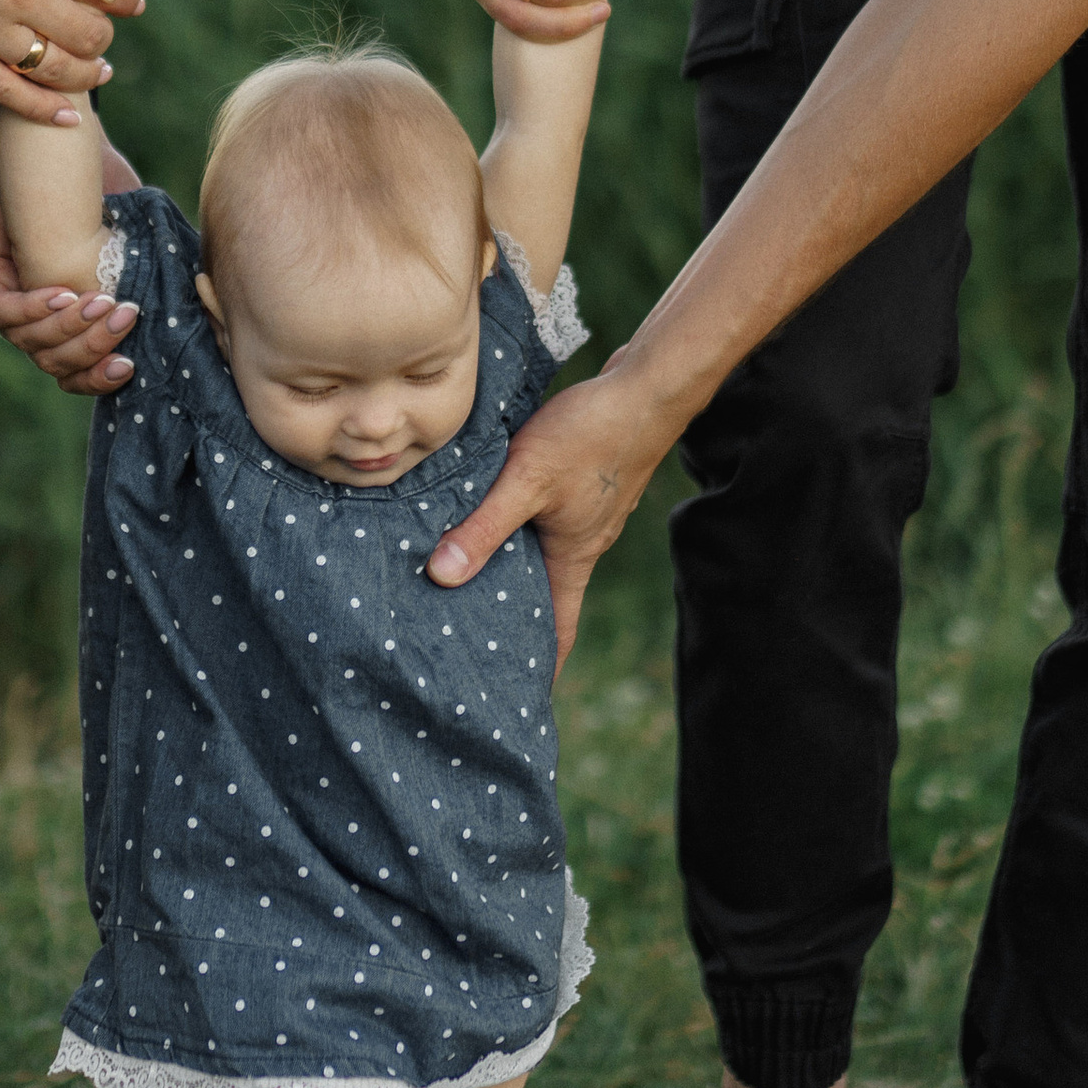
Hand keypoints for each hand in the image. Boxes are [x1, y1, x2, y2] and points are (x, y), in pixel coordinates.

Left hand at [0, 125, 145, 390]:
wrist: (54, 136)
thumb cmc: (100, 185)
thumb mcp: (134, 239)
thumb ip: (153, 277)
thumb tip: (200, 319)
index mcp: (70, 319)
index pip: (78, 371)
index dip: (100, 378)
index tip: (130, 364)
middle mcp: (34, 319)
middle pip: (56, 364)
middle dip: (92, 348)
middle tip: (125, 316)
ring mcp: (2, 303)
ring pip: (31, 342)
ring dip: (69, 328)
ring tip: (100, 301)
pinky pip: (2, 312)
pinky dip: (35, 309)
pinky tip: (62, 294)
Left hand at [423, 357, 682, 661]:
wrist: (647, 388)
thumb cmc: (593, 434)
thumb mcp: (528, 479)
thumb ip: (484, 527)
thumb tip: (440, 576)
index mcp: (573, 557)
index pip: (557, 631)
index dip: (540, 668)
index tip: (514, 699)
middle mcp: (582, 543)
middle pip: (546, 598)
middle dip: (515, 623)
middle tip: (470, 644)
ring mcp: (584, 514)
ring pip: (542, 558)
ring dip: (512, 574)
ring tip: (467, 585)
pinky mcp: (581, 485)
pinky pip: (544, 523)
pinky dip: (517, 533)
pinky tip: (488, 517)